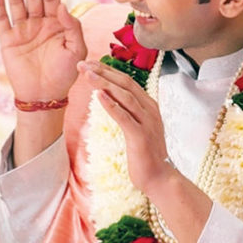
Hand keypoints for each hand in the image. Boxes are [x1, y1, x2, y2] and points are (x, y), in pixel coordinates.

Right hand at [0, 0, 86, 101]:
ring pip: (17, 3)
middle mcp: (39, 23)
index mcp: (57, 23)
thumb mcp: (76, 50)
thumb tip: (61, 4)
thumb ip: (73, 27)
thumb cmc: (65, 74)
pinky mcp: (8, 41)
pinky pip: (2, 19)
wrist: (45, 96)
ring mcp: (22, 31)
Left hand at [79, 60, 176, 195]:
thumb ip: (127, 112)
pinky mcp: (140, 136)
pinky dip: (111, 105)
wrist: (159, 178)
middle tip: (83, 64)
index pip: (127, 81)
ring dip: (104, 83)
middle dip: (103, 71)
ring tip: (87, 74)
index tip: (90, 64)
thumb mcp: (137, 128)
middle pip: (125, 83)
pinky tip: (98, 96)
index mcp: (148, 105)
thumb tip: (108, 99)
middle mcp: (149, 109)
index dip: (108, 70)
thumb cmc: (145, 155)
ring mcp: (146, 122)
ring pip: (125, 96)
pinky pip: (124, 117)